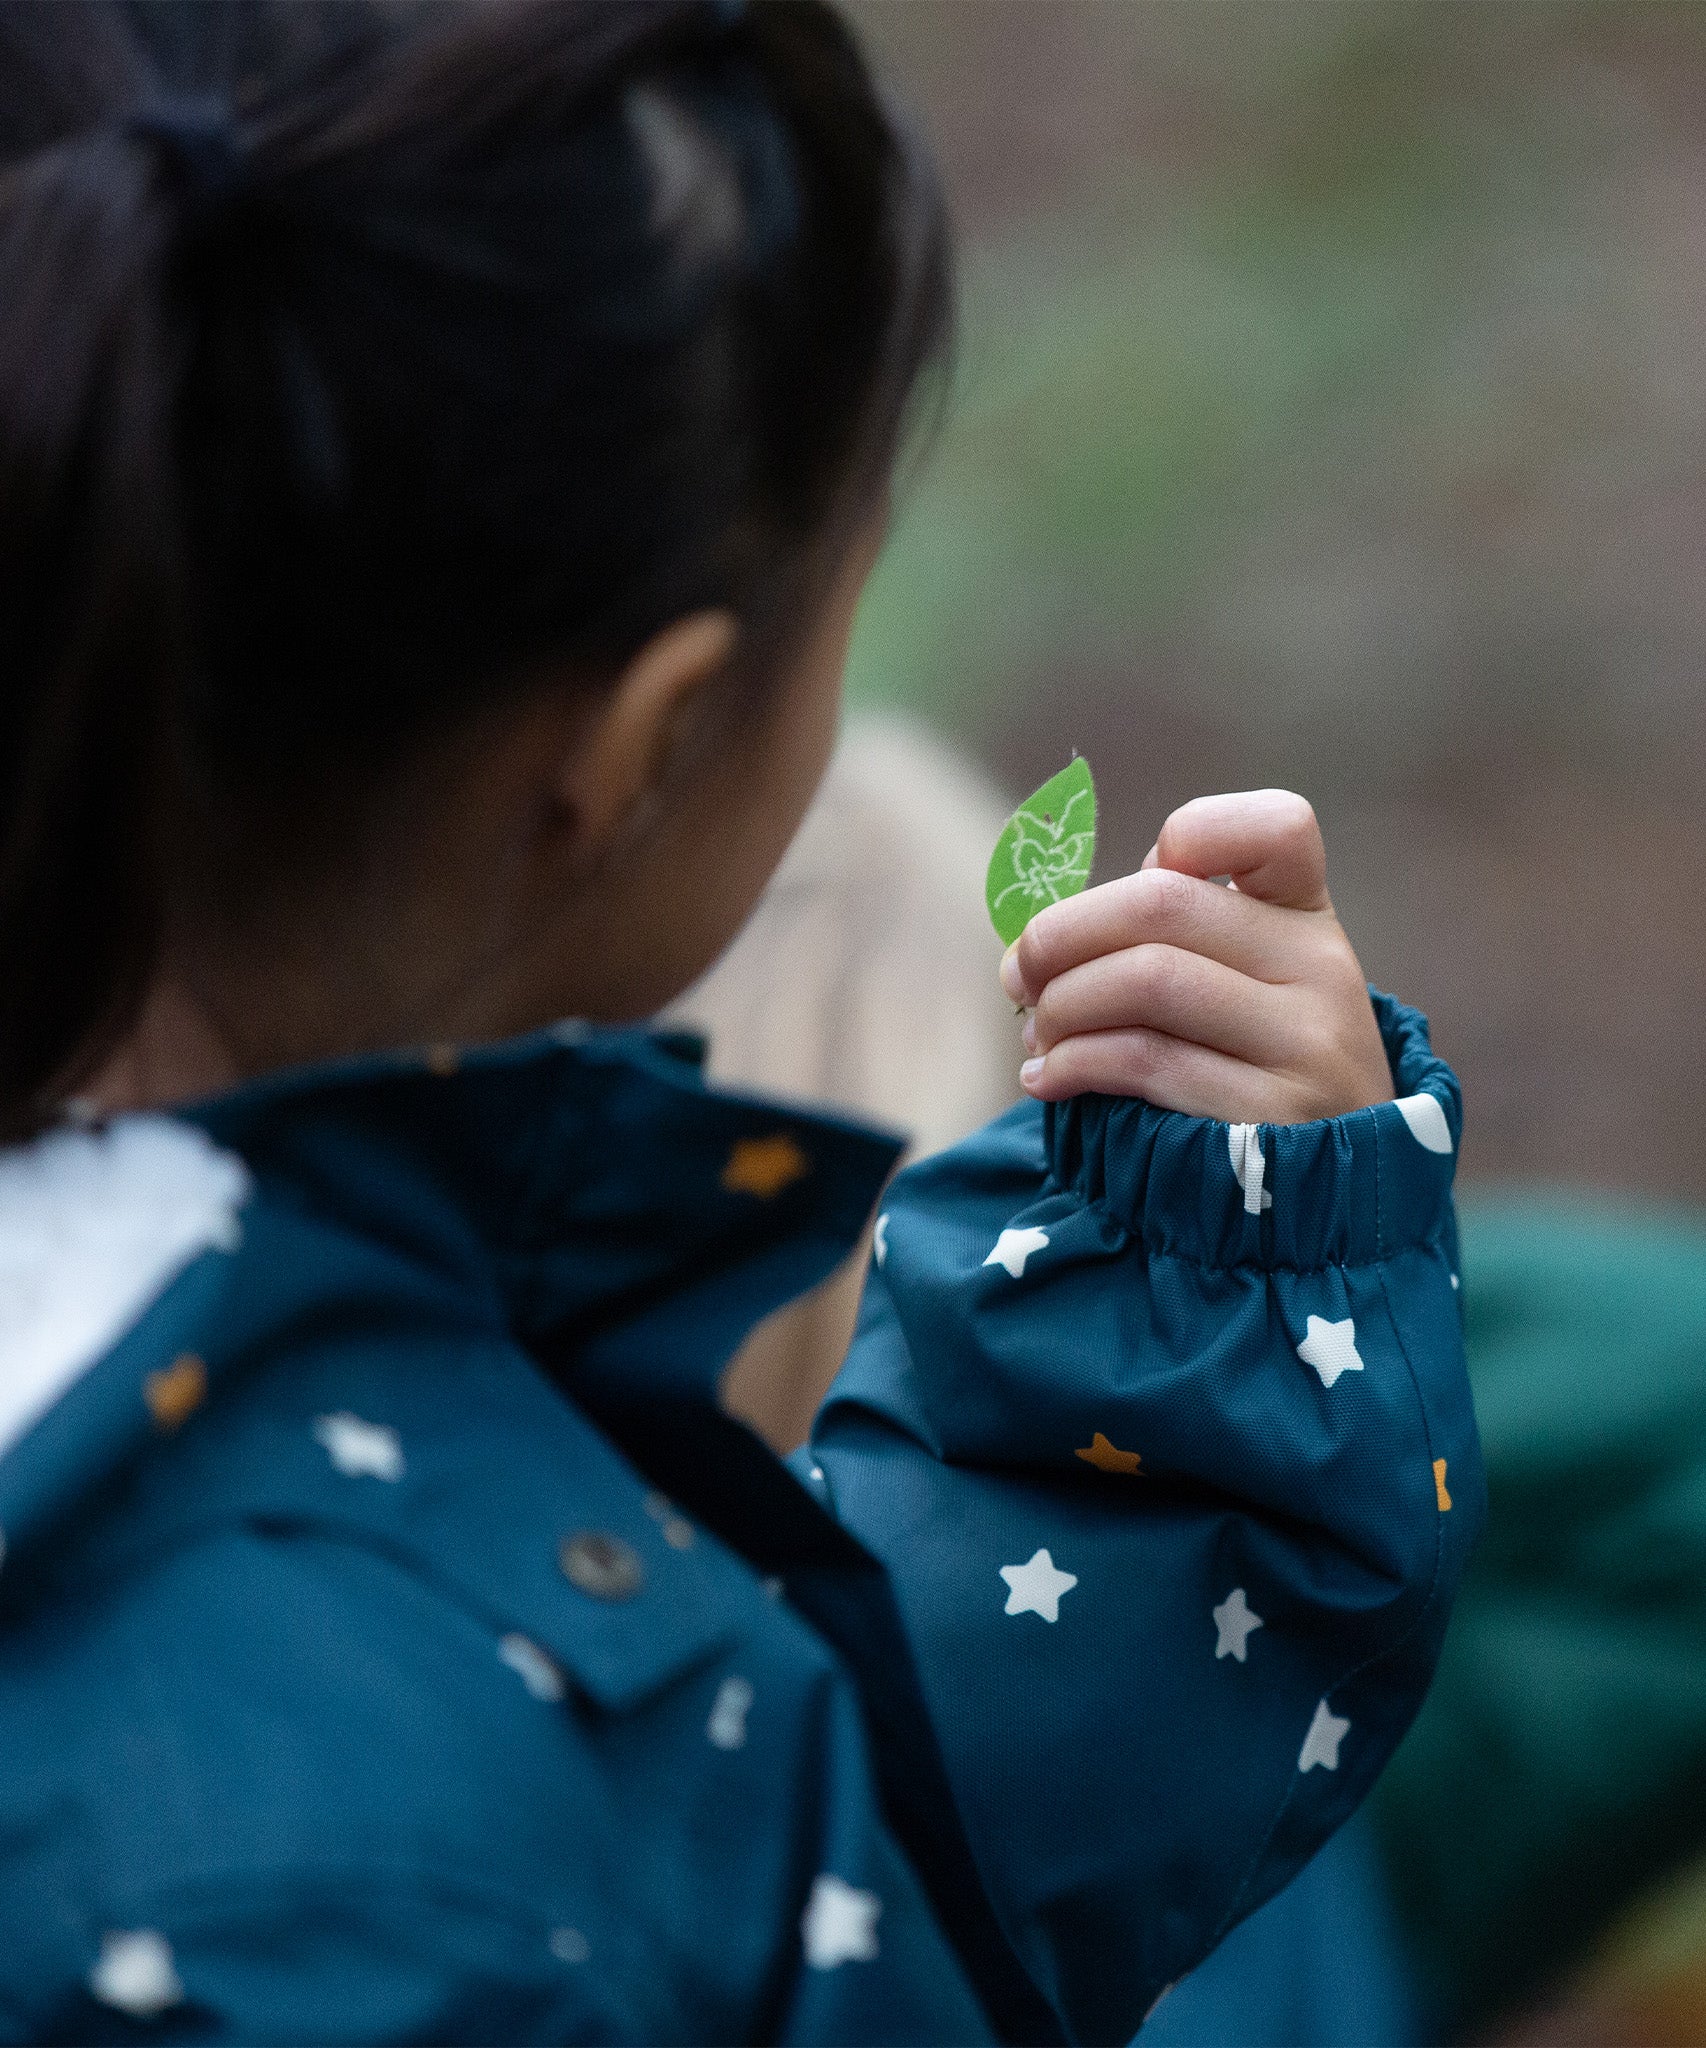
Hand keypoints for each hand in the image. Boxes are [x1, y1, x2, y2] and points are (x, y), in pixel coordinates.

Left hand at [998, 790, 1391, 1124]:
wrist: (1325, 1194)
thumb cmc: (1246, 1068)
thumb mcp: (1239, 986)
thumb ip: (1172, 933)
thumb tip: (1052, 925)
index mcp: (1306, 919)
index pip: (1278, 828)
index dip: (1197, 830)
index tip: (1145, 872)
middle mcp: (1321, 969)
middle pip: (1163, 904)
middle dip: (1060, 935)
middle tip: (1020, 976)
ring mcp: (1306, 1045)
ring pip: (1146, 979)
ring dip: (1061, 1006)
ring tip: (1037, 1038)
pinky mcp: (1270, 1118)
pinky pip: (1144, 1061)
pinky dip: (1072, 1063)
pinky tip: (1050, 1079)